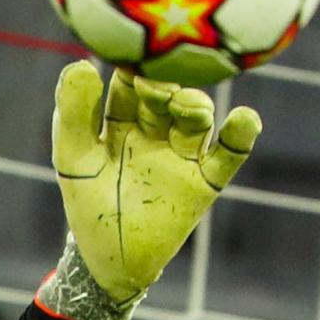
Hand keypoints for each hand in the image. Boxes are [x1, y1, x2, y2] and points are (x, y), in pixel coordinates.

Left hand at [51, 60, 261, 303]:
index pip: (129, 86)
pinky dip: (241, 136)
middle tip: (160, 86)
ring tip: (189, 107)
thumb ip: (74, 116)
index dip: (132, 72)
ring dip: (196, 109)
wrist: (109, 261)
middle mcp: (155, 133)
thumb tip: (80, 64)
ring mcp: (182, 155)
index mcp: (121, 123)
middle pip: (166, 100)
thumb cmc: (87, 206)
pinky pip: (229, 154)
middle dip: (165, 90)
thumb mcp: (74, 158)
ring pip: (197, 121)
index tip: (133, 58)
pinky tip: (245, 118)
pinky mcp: (205, 181)